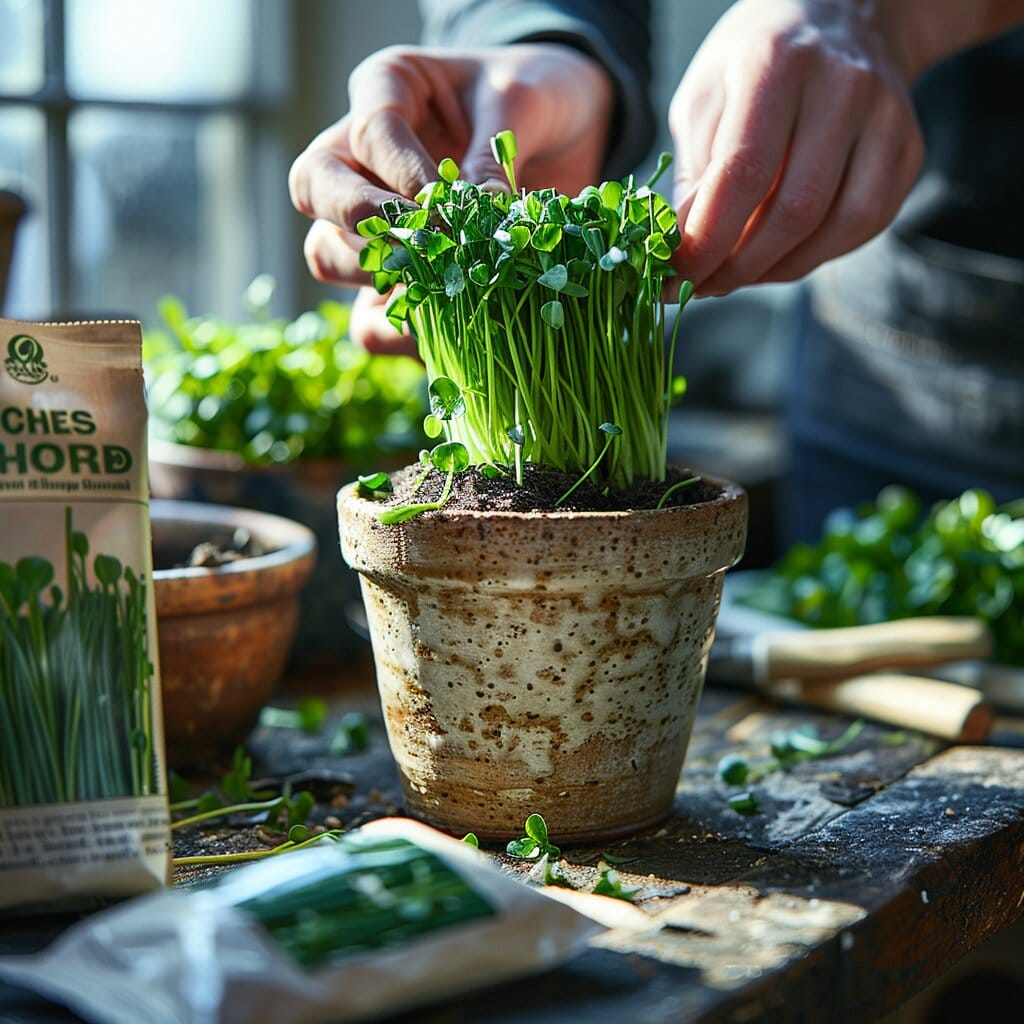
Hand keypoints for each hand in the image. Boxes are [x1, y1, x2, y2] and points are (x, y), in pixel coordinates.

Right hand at [289, 43, 612, 349]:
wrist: (568, 135)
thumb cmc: (536, 97)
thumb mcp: (525, 101)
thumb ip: (492, 154)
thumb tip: (475, 214)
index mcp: (387, 90)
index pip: (370, 132)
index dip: (403, 172)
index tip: (447, 202)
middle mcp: (361, 157)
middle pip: (315, 189)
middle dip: (359, 220)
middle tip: (420, 242)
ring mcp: (369, 224)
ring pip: (327, 255)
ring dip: (375, 275)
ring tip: (438, 282)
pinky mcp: (394, 282)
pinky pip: (370, 322)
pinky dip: (400, 331)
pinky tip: (449, 327)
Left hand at [668, 0, 923, 295]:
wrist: (842, 14)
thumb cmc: (755, 63)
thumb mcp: (704, 100)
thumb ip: (694, 175)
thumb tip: (686, 250)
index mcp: (776, 64)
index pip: (743, 174)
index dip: (708, 241)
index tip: (675, 277)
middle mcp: (842, 84)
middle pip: (794, 211)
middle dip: (739, 267)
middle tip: (702, 286)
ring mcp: (886, 116)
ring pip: (836, 227)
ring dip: (777, 269)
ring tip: (736, 273)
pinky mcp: (908, 147)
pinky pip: (864, 225)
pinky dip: (815, 255)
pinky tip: (780, 254)